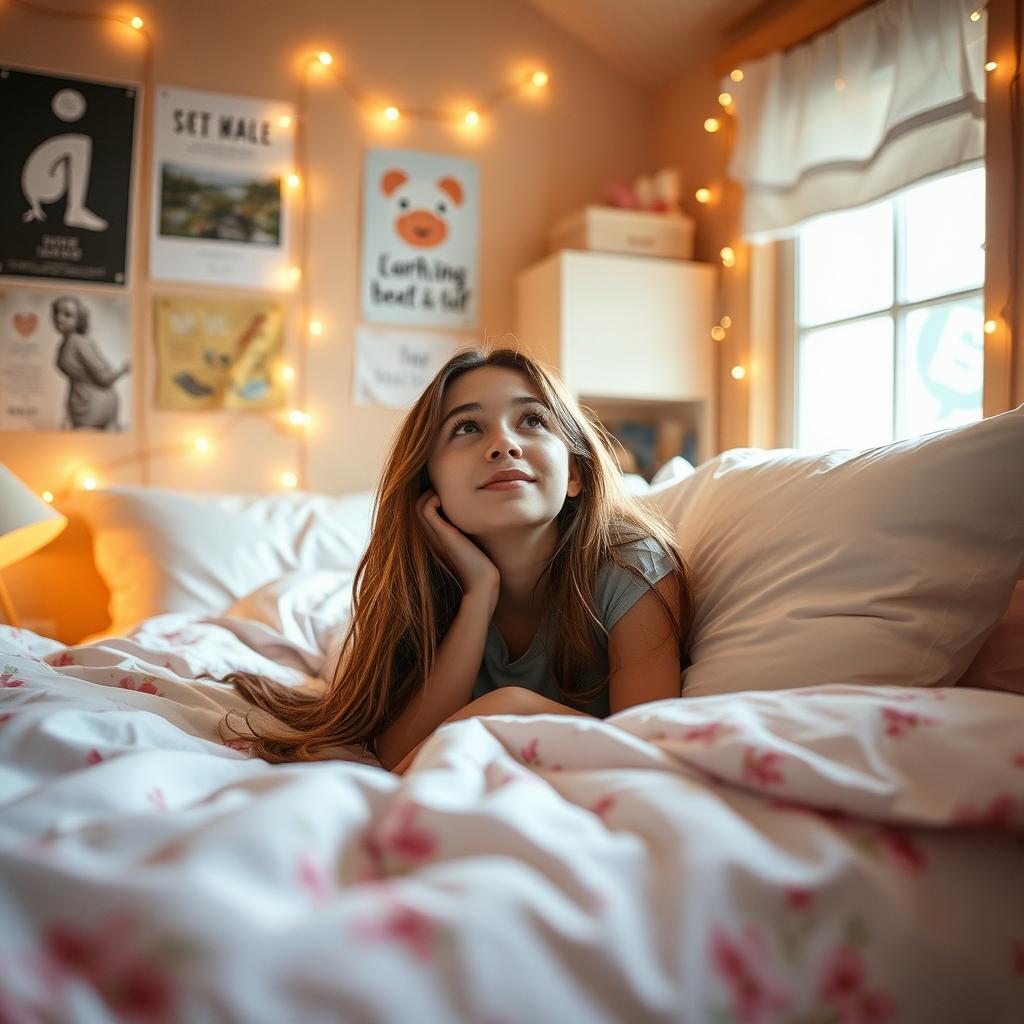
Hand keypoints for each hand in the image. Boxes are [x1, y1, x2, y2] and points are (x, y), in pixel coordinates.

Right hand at [417, 490, 498, 606]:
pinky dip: (433, 499)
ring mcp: (434, 535)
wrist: (481, 581)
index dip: (432, 498)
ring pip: (419, 505)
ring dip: (430, 494)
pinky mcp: (443, 534)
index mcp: (435, 536)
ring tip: (448, 499)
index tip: (450, 498)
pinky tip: (450, 504)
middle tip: (448, 496)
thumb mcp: (469, 540)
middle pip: (417, 505)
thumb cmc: (480, 563)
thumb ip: (464, 528)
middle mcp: (431, 535)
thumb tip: (472, 513)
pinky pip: (426, 510)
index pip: (422, 511)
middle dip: (430, 493)